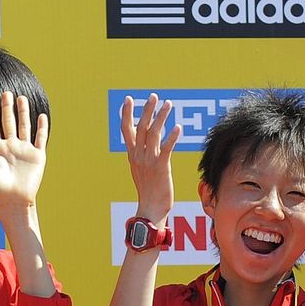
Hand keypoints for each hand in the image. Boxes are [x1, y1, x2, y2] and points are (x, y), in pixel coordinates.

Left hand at [0, 91, 48, 211]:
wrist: (13, 202)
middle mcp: (11, 147)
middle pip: (9, 122)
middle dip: (7, 107)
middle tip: (5, 92)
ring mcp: (24, 150)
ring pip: (24, 126)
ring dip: (23, 112)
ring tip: (21, 97)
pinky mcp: (37, 156)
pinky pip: (40, 138)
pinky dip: (41, 127)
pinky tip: (40, 115)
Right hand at [119, 94, 181, 214]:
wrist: (150, 209)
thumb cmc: (149, 191)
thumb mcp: (141, 170)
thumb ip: (142, 155)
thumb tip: (146, 144)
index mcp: (132, 155)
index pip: (127, 130)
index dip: (127, 114)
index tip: (129, 99)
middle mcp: (138, 156)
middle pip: (141, 128)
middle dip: (146, 110)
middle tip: (153, 96)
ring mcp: (148, 161)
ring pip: (153, 134)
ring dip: (161, 118)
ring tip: (168, 105)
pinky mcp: (160, 168)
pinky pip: (165, 149)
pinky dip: (171, 138)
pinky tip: (178, 128)